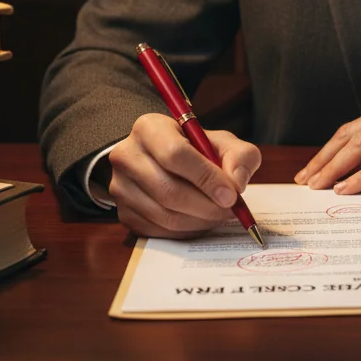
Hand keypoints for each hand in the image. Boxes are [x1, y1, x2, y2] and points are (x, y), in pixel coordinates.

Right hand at [107, 113, 261, 237]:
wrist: (165, 160)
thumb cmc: (197, 150)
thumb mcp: (222, 142)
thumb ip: (239, 156)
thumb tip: (236, 184)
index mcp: (149, 128)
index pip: (175, 155)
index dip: (206, 178)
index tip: (231, 194)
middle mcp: (127, 156)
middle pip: (168, 190)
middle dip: (206, 206)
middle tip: (230, 210)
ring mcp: (121, 187)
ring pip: (164, 215)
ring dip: (199, 221)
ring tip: (218, 214)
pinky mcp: (124, 213)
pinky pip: (158, 231)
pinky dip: (186, 231)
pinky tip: (201, 220)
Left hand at [294, 94, 360, 194]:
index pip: (355, 127)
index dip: (329, 149)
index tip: (313, 168)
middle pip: (350, 135)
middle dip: (323, 159)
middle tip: (305, 180)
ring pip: (360, 146)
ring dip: (334, 168)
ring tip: (318, 187)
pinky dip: (360, 177)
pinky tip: (346, 189)